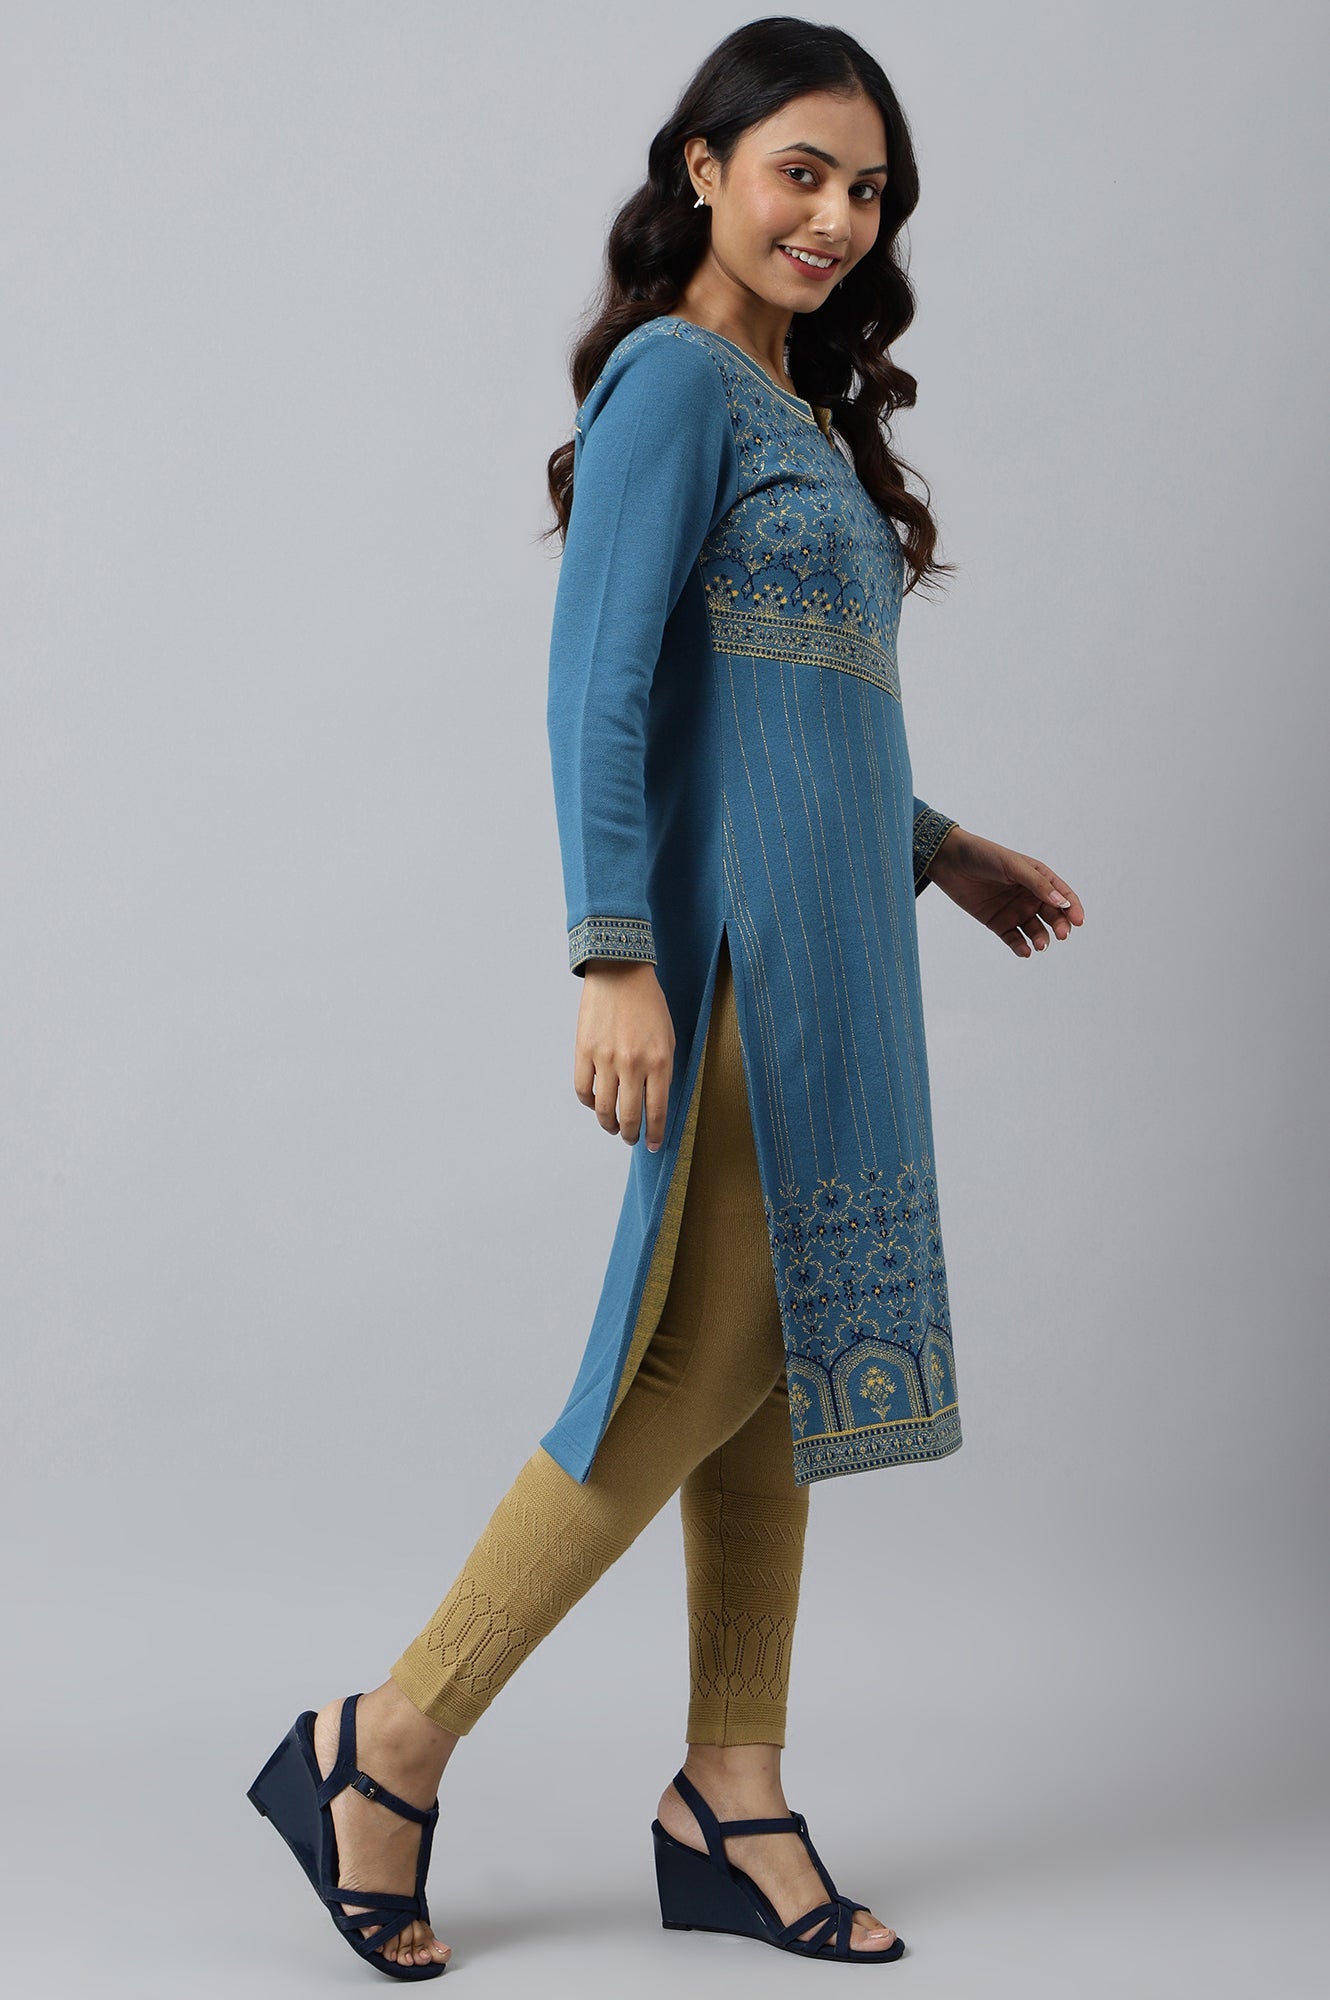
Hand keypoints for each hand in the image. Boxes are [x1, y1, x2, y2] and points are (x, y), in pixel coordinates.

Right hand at [574, 960, 675, 1148]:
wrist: (620, 971)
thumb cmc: (648, 1005)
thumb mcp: (667, 1038)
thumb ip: (662, 1071)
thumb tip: (652, 1102)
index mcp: (659, 1061)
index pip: (657, 1111)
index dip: (655, 1134)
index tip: (654, 1145)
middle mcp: (632, 1064)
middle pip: (629, 1116)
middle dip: (631, 1134)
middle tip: (631, 1139)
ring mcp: (605, 1059)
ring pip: (603, 1109)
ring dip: (609, 1124)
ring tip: (614, 1127)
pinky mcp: (583, 1051)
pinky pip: (583, 1090)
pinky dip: (589, 1103)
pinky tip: (596, 1104)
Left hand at [926, 825, 1083, 956]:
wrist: (950, 861)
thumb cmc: (984, 856)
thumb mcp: (1013, 866)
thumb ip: (1037, 884)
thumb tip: (1062, 902)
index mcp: (1038, 878)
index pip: (1063, 896)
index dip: (1073, 908)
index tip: (1078, 921)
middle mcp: (1030, 896)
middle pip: (1052, 915)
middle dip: (1060, 926)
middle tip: (1062, 935)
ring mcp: (1014, 911)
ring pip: (1035, 930)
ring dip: (1041, 939)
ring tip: (1040, 945)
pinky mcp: (998, 923)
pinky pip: (1014, 939)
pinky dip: (1021, 947)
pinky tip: (1025, 951)